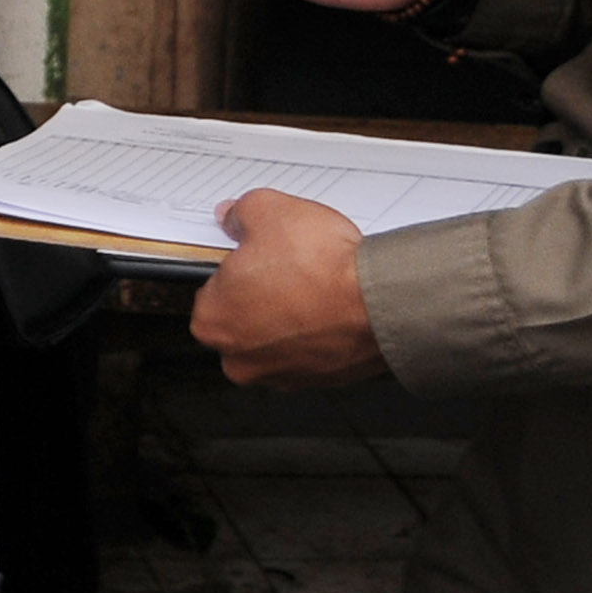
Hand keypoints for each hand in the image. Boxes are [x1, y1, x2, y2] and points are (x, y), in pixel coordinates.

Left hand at [192, 190, 384, 388]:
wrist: (379, 303)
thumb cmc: (322, 267)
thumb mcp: (268, 210)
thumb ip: (240, 214)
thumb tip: (233, 217)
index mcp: (212, 320)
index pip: (212, 290)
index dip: (237, 268)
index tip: (256, 257)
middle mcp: (239, 358)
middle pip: (241, 318)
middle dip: (261, 295)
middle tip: (288, 270)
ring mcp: (279, 375)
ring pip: (275, 339)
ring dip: (289, 318)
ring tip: (314, 288)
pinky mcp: (317, 382)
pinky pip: (307, 353)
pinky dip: (316, 335)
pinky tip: (330, 310)